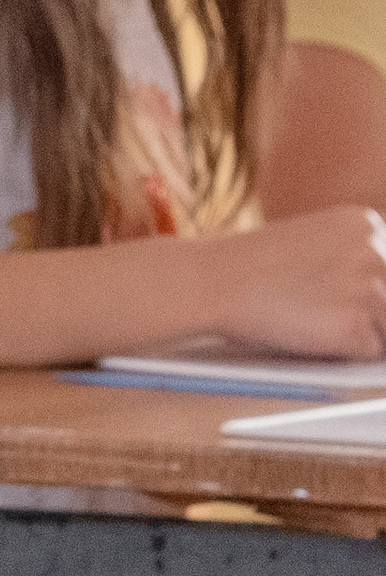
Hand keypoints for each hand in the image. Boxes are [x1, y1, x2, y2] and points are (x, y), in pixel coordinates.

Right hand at [208, 207, 385, 359]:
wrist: (207, 281)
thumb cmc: (244, 266)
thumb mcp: (307, 242)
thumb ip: (345, 259)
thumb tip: (369, 294)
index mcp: (364, 222)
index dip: (369, 284)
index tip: (335, 291)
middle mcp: (375, 250)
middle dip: (368, 309)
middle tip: (320, 311)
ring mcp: (369, 288)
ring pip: (385, 326)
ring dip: (356, 332)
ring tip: (310, 322)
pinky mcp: (354, 326)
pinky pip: (370, 352)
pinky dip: (343, 353)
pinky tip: (307, 335)